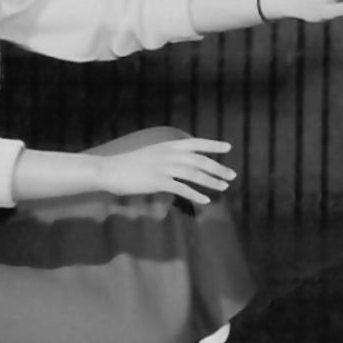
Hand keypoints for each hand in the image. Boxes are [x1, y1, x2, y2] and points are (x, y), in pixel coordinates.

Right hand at [94, 136, 234, 204]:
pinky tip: (206, 200)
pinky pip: (183, 189)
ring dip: (212, 181)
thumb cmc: (131, 163)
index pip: (197, 143)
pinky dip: (196, 195)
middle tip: (233, 175)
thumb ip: (170, 154)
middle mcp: (170, 154)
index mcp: (169, 145)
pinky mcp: (160, 182)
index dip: (214, 145)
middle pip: (201, 161)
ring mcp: (165, 168)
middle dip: (219, 168)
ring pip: (196, 175)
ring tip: (224, 186)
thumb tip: (185, 160)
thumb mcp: (153, 152)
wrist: (110, 170)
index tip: (229, 147)